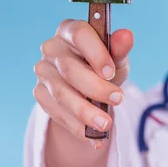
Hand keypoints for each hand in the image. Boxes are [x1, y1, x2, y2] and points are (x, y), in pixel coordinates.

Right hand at [33, 19, 133, 148]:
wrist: (89, 87)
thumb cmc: (104, 64)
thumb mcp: (116, 57)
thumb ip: (120, 48)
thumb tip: (127, 35)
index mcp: (70, 30)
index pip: (79, 35)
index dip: (95, 53)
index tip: (111, 72)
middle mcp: (52, 48)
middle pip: (70, 69)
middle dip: (95, 88)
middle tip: (118, 99)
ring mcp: (43, 71)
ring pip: (62, 94)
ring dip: (85, 112)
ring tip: (106, 124)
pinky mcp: (40, 93)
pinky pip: (57, 112)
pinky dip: (77, 127)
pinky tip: (93, 136)